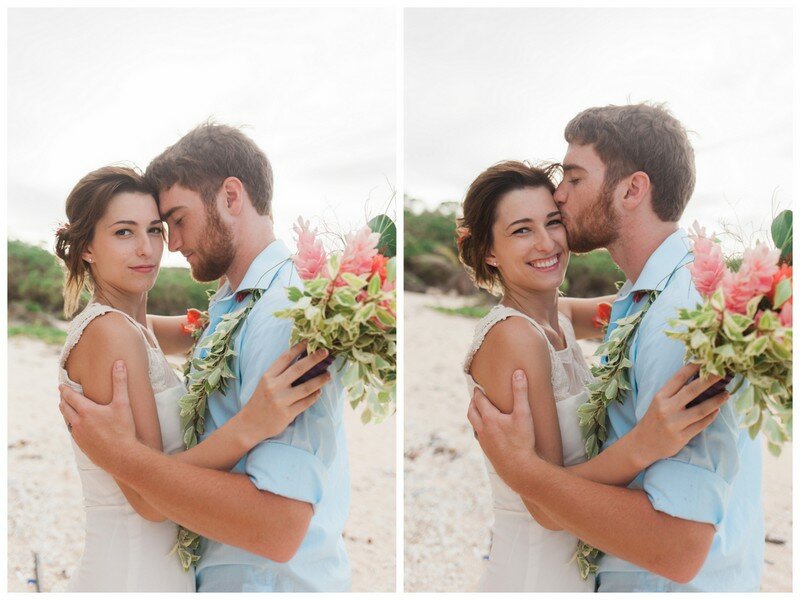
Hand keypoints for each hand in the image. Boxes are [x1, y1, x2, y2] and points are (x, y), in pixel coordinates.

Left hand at [59, 360, 137, 468]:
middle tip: (62, 396)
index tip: (61, 386)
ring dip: (66, 413)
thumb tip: (119, 363)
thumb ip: (120, 382)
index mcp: (86, 411)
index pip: (70, 397)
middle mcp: (78, 423)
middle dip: (63, 400)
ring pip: (67, 421)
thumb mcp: (123, 403)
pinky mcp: (82, 445)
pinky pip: (73, 432)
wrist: (121, 456)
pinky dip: (72, 425)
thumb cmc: (123, 429)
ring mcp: (78, 435)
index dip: (65, 390)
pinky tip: (77, 426)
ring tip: (67, 409)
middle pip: (64, 408)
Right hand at [238, 341, 331, 443]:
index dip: (298, 348)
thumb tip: (301, 359)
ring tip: (329, 375)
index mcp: (268, 376)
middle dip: (314, 359)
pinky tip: (319, 392)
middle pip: (298, 369)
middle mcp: (274, 387)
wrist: (249, 425)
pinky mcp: (287, 414)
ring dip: (320, 380)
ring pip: (306, 387)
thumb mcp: (265, 383)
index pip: (285, 358)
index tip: (309, 341)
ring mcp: (281, 400)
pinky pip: (306, 402)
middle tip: (325, 352)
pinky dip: (315, 396)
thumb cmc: (260, 401)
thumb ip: (279, 373)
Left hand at [467, 370, 540, 489]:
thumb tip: (518, 372)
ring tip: (478, 412)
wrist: (518, 469)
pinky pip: (479, 437)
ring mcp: (483, 441)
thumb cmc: (522, 441)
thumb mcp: (524, 414)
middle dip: (472, 403)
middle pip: (471, 412)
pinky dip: (479, 430)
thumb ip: (521, 392)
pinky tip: (486, 432)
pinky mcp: (487, 451)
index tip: (477, 388)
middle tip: (475, 398)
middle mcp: (482, 429)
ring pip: (474, 425)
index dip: (478, 393)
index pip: (479, 401)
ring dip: (474, 416)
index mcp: (489, 418)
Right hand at [634, 364, 728, 464]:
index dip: (693, 367)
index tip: (706, 360)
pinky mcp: (681, 436)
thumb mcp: (658, 402)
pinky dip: (711, 416)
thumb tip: (697, 377)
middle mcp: (666, 408)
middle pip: (692, 391)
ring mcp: (674, 423)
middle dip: (709, 380)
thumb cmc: (653, 419)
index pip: (679, 378)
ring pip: (701, 410)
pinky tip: (717, 410)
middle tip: (723, 372)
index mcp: (660, 396)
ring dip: (716, 401)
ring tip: (727, 394)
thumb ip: (674, 392)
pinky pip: (701, 425)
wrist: (643, 444)